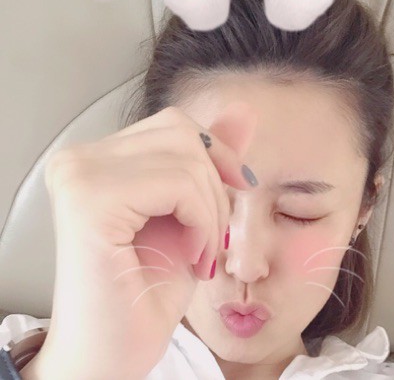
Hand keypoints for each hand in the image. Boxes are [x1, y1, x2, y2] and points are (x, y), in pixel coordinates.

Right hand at [33, 102, 257, 378]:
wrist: (115, 353)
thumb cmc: (149, 290)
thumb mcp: (192, 213)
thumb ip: (212, 158)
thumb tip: (243, 110)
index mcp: (98, 161)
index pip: (174, 125)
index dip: (218, 156)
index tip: (237, 192)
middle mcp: (79, 160)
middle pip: (182, 132)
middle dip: (217, 185)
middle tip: (215, 237)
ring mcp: (80, 175)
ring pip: (186, 156)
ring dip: (212, 210)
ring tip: (203, 252)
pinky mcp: (89, 200)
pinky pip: (178, 183)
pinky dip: (202, 219)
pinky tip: (192, 256)